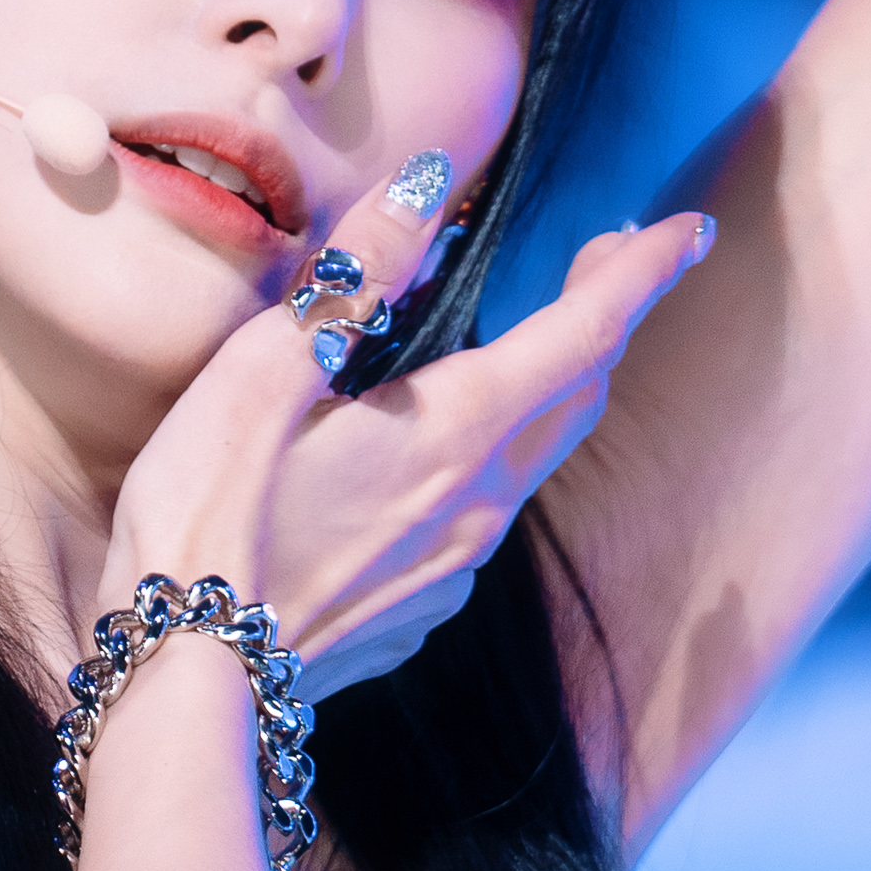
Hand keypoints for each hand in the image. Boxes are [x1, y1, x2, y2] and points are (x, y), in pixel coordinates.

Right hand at [100, 178, 713, 676]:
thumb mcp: (258, 374)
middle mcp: (477, 504)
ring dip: (549, 391)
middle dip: (603, 319)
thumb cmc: (205, 521)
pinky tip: (425, 455)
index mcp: (452, 431)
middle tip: (601, 257)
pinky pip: (479, 521)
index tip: (688, 229)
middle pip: (578, 396)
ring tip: (519, 345)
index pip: (585, 334)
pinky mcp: (419, 613)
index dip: (642, 271)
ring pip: (534, 459)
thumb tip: (428, 184)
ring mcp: (453, 570)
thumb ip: (353, 275)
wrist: (182, 685)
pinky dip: (485, 463)